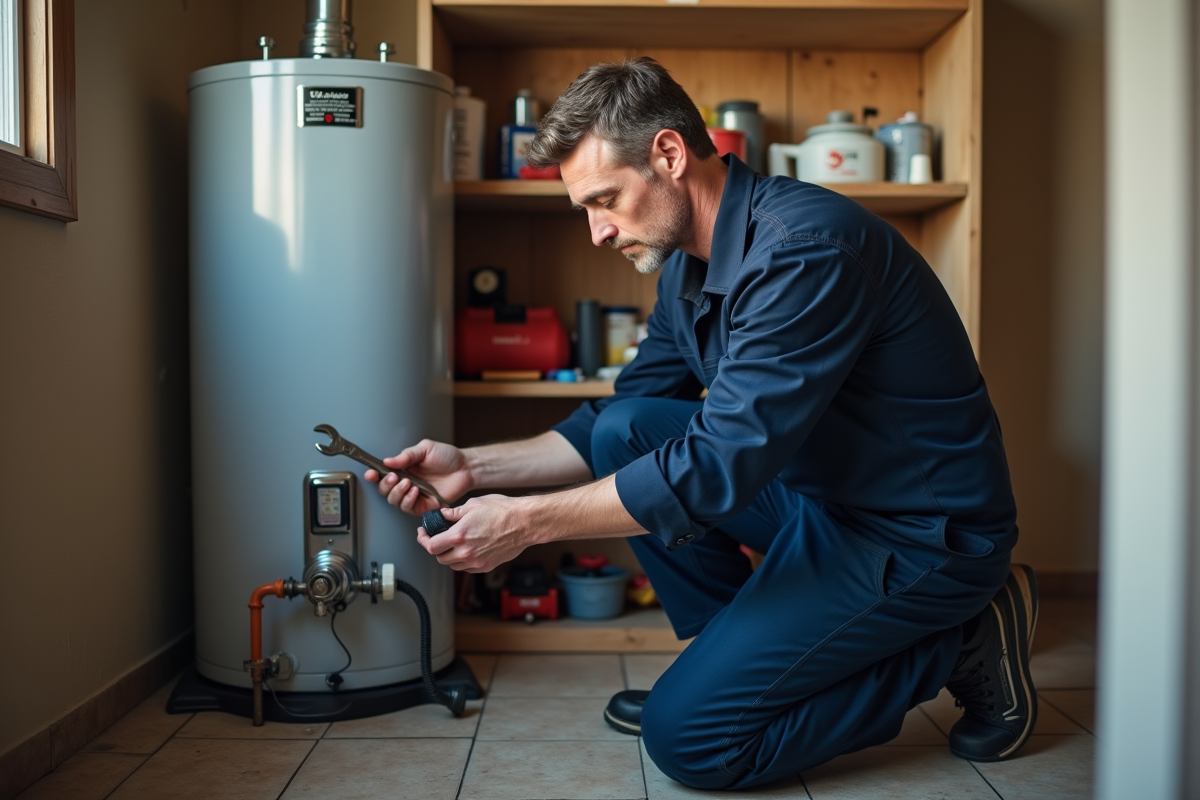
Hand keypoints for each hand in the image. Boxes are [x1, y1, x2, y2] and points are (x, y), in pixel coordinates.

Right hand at [365, 439, 473, 514]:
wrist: (465, 468)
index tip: (371, 473)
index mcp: (403, 469)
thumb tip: (387, 461)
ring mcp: (414, 495)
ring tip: (408, 482)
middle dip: (385, 485)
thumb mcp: (425, 449)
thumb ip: (406, 456)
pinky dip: (408, 500)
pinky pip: (408, 508)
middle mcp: (406, 483)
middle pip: (384, 491)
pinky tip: (415, 491)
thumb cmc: (447, 457)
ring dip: (397, 493)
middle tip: (393, 477)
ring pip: (394, 501)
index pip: (382, 475)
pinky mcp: (423, 505)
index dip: (373, 476)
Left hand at [417, 495, 531, 572]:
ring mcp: (476, 561)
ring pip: (452, 565)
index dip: (423, 540)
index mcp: (459, 535)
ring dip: (448, 555)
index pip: (431, 545)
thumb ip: (454, 513)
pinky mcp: (486, 566)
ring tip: (451, 544)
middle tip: (436, 538)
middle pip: (440, 558)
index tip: (423, 534)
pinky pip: (467, 568)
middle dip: (435, 548)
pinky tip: (466, 549)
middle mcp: (466, 552)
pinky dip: (462, 561)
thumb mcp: (474, 505)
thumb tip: (443, 515)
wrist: (524, 523)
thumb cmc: (502, 511)